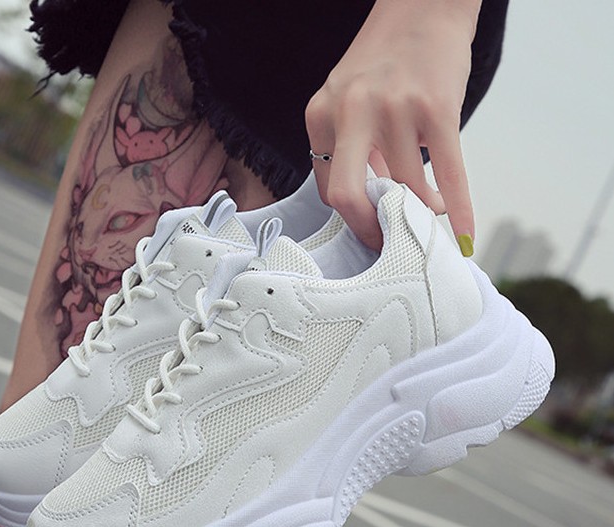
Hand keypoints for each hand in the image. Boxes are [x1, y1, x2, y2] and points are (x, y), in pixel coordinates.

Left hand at [305, 0, 480, 249]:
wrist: (424, 6)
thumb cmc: (384, 63)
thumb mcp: (346, 103)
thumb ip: (352, 153)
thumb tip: (374, 210)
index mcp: (321, 114)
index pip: (327, 188)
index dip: (352, 217)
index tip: (371, 231)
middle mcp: (352, 111)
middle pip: (346, 196)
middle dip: (367, 230)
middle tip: (388, 244)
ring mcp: (395, 108)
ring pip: (405, 187)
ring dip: (421, 213)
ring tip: (430, 215)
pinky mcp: (437, 108)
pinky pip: (448, 173)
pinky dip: (459, 210)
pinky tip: (463, 233)